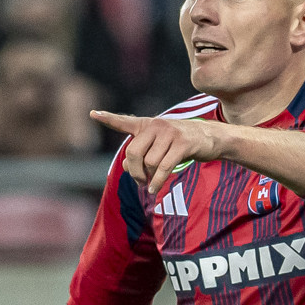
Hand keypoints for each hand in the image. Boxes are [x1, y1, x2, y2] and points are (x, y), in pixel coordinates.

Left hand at [90, 110, 226, 200]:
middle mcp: (157, 125)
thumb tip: (126, 168)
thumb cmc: (181, 143)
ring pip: (149, 163)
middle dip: (134, 171)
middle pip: (133, 152)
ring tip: (151, 182)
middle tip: (139, 180)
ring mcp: (170, 133)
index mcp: (148, 124)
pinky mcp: (182, 144)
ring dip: (148, 178)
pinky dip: (156, 182)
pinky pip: (163, 168)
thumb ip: (141, 154)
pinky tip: (153, 190)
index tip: (93, 114)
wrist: (211, 138)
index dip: (108, 119)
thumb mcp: (159, 146)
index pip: (125, 121)